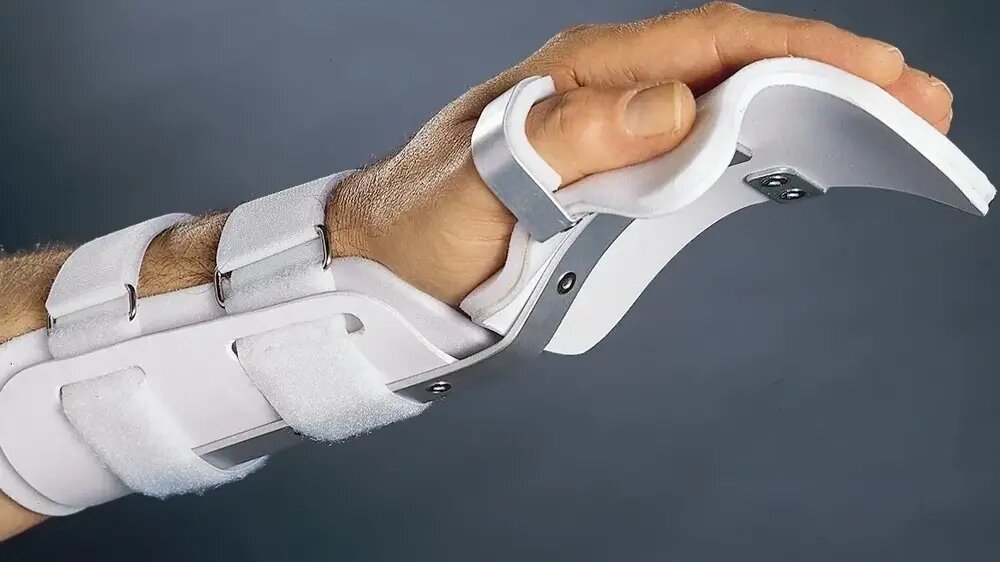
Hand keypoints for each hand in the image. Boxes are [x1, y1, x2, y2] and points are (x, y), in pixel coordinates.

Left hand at [328, 2, 954, 305]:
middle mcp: (603, 89)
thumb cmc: (419, 220)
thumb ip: (567, 140)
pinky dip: (757, 147)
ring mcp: (612, 128)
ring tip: (883, 126)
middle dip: (830, 72)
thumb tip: (673, 107)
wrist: (380, 258)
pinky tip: (796, 159)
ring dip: (804, 108)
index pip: (707, 42)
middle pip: (732, 61)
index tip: (875, 75)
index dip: (798, 50)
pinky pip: (698, 148)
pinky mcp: (613, 172)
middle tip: (918, 100)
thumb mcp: (481, 181)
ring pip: (724, 101)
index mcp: (578, 75)